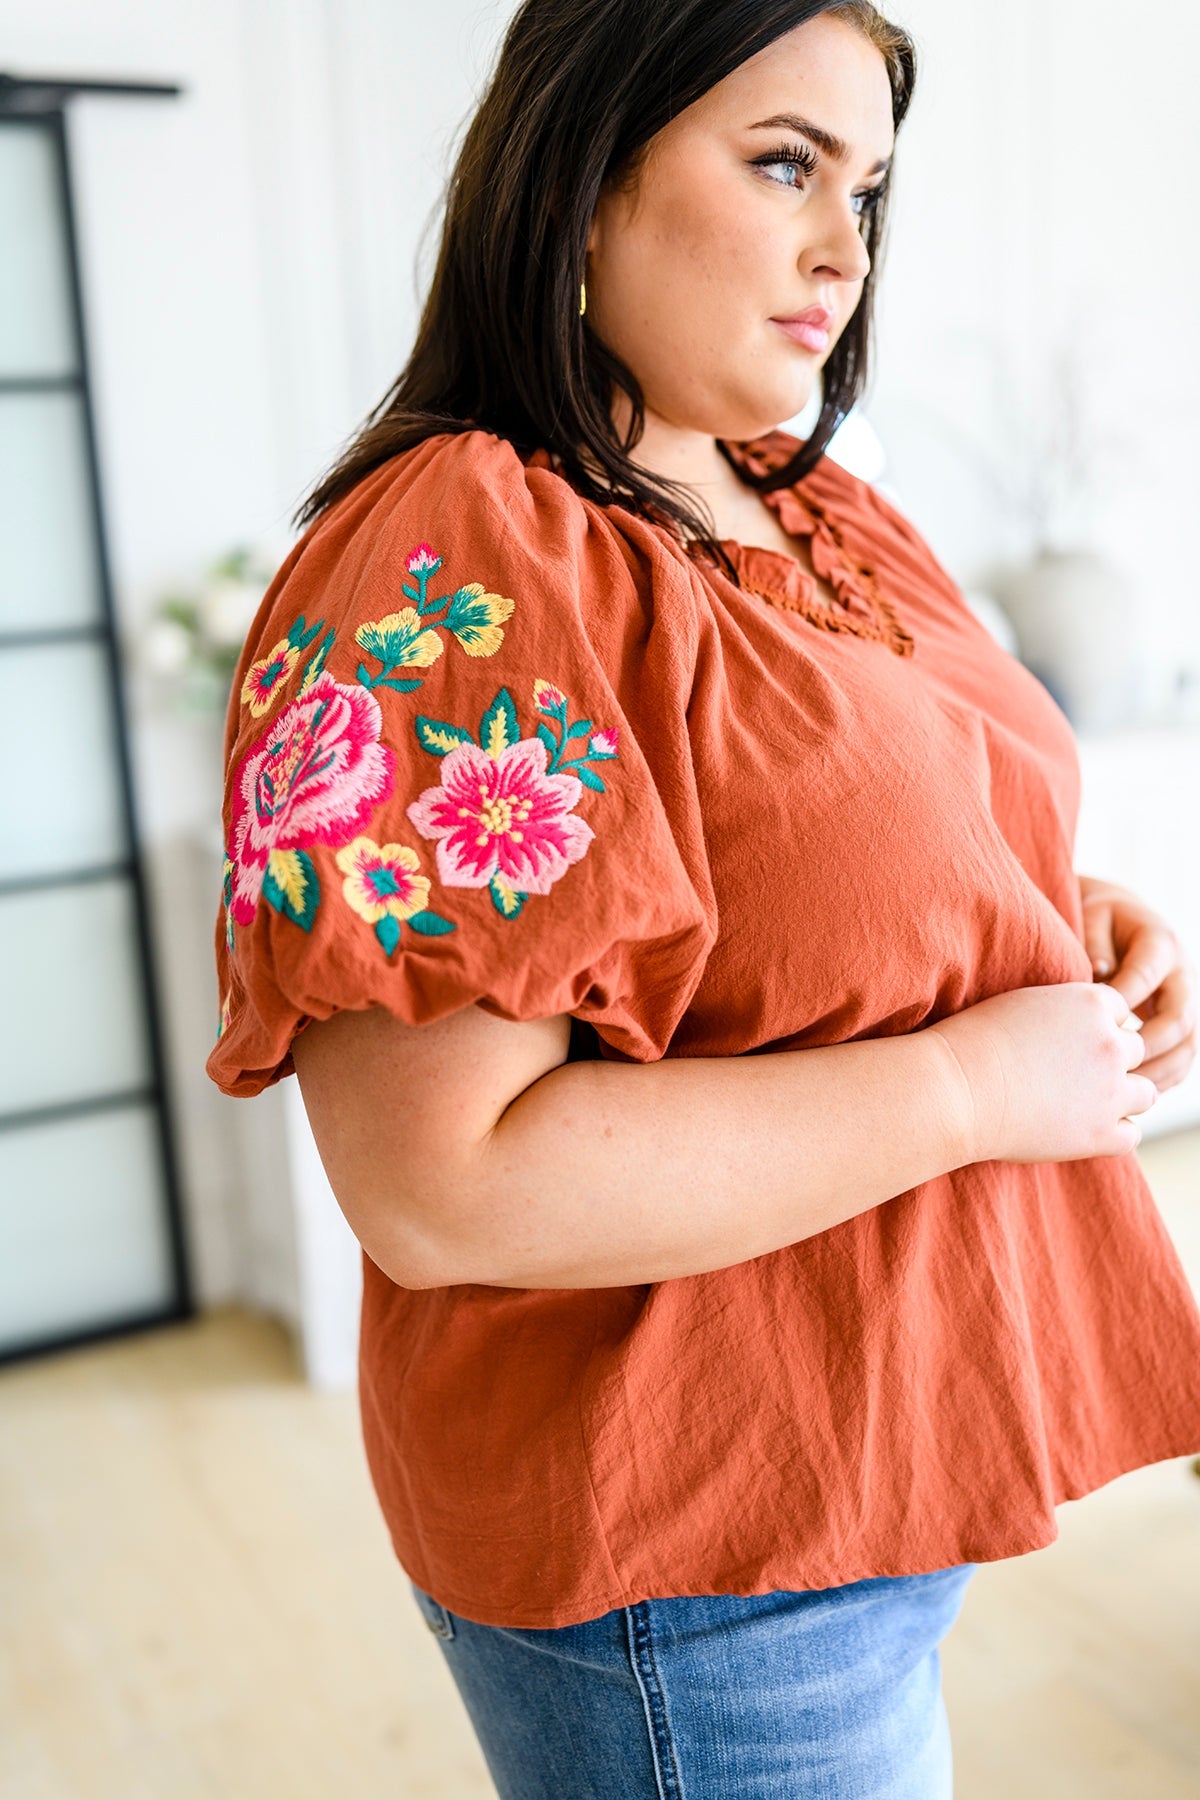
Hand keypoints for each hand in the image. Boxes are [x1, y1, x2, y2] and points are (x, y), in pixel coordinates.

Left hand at [1078, 873, 1198, 1093]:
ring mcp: (1186, 1000)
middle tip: (1113, 1070)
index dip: (1121, 1004)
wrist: (1121, 919)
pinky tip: (1137, 1095)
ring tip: (1125, 1091)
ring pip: (1189, 1045)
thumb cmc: (1099, 919)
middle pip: (1179, 1019)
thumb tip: (1099, 975)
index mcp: (1161, 944)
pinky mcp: (1181, 1021)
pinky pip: (1184, 1056)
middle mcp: (1183, 974)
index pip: (1146, 978)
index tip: (1091, 1026)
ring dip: (1160, 1070)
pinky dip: (1165, 1077)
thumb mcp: (1093, 918)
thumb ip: (1094, 944)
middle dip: (1147, 1047)